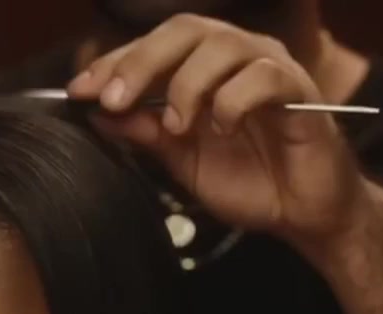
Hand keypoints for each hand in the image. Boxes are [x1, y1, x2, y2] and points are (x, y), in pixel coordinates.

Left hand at [67, 15, 369, 250]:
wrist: (303, 214)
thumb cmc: (250, 181)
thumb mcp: (182, 162)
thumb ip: (145, 134)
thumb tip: (97, 113)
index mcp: (204, 67)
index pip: (154, 45)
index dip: (115, 62)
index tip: (80, 90)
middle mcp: (237, 56)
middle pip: (184, 30)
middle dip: (141, 61)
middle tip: (115, 99)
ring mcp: (269, 67)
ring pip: (222, 45)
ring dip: (187, 84)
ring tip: (176, 126)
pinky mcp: (299, 89)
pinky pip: (263, 76)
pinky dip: (233, 100)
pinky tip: (222, 129)